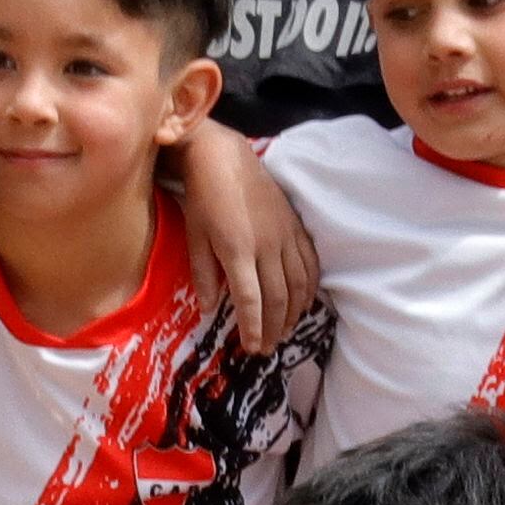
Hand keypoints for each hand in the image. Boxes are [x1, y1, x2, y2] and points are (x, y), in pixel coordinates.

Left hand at [171, 118, 318, 351]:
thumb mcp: (194, 238)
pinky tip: (304, 302)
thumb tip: (210, 309)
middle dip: (273, 327)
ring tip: (284, 331)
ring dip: (293, 313)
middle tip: (266, 347)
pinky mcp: (295, 225)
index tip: (251, 347)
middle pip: (277, 297)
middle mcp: (266, 245)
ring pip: (298, 283)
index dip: (252, 327)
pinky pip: (310, 262)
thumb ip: (203, 275)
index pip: (250, 299)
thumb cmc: (202, 198)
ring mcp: (285, 234)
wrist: (224, 157)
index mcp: (237, 249)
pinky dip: (310, 287)